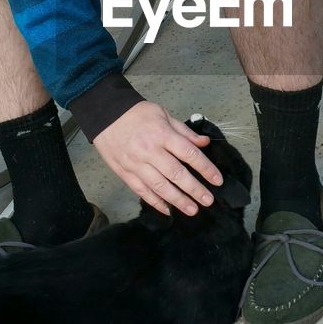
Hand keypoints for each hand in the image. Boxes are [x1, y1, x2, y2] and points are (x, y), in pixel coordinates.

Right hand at [94, 101, 223, 215]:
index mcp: (162, 135)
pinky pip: (142, 191)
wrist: (105, 115)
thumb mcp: (163, 114)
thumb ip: (184, 132)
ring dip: (178, 200)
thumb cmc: (137, 114)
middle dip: (194, 189)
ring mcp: (136, 164)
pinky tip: (167, 209)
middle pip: (176, 174)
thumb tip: (204, 143)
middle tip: (208, 200)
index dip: (205, 168)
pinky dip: (155, 202)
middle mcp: (150, 151)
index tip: (217, 180)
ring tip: (192, 210)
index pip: (189, 154)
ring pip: (160, 186)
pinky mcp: (124, 173)